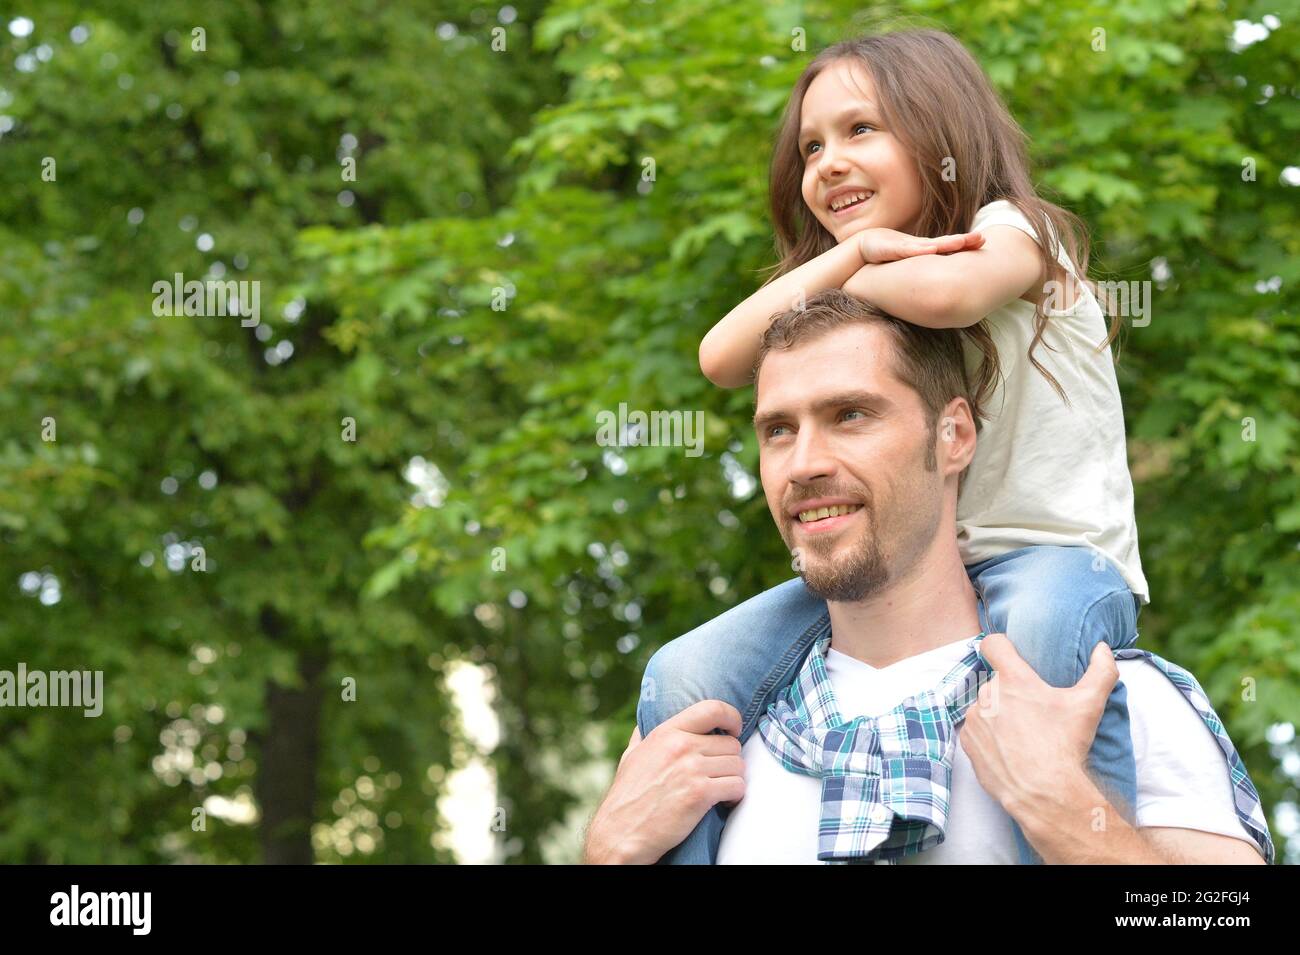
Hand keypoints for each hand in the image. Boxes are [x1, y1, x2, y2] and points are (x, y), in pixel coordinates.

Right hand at [583, 701, 744, 863]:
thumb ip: (642, 736)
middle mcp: (681, 746)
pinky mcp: (700, 794)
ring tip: (721, 789)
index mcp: (667, 732)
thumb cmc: (626, 797)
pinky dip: (735, 796)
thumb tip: (644, 722)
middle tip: (720, 774)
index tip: (734, 730)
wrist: (620, 832)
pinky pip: (737, 786)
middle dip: (730, 761)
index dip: (732, 717)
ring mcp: (691, 769)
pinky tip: (723, 802)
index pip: (713, 708)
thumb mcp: (631, 756)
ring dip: (733, 779)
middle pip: (731, 743)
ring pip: (738, 765)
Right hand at [856, 227, 983, 264]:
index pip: (949, 246)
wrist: (864, 246)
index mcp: (925, 249)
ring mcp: (908, 246)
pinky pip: (909, 249)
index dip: (965, 244)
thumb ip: (920, 266)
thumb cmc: (886, 255)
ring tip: (964, 241)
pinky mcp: (895, 248)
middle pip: (946, 242)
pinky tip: (932, 250)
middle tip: (981, 239)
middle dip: (963, 240)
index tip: (982, 242)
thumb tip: (935, 282)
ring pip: (932, 244)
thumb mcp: (906, 264)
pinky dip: (921, 249)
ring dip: (948, 242)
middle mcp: (920, 246)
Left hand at [958, 634, 1116, 817]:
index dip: (1002, 647)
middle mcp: (988, 695)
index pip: (993, 644)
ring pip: (985, 706)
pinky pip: (975, 729)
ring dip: (998, 713)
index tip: (1010, 655)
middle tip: (1031, 709)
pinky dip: (987, 734)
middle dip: (1010, 691)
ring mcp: (975, 718)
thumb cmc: (1065, 746)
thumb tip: (1102, 648)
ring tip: (1021, 733)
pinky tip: (1008, 747)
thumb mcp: (1089, 705)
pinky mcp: (967, 741)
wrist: (1044, 791)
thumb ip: (1101, 671)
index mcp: (1013, 680)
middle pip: (995, 681)